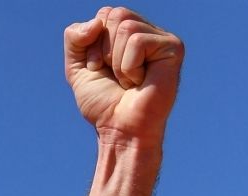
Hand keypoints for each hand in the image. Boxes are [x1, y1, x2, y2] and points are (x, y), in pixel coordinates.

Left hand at [65, 7, 182, 144]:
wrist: (119, 130)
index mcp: (128, 33)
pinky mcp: (173, 48)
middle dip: (103, 49)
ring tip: (129, 80)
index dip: (92, 42)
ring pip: (126, 26)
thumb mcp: (77, 67)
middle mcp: (148, 32)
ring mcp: (163, 39)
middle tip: (114, 75)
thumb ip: (75, 38)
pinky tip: (140, 82)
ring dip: (117, 61)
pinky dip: (129, 67)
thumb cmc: (103, 103)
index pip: (104, 13)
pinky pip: (138, 41)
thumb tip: (96, 22)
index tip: (97, 68)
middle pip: (115, 13)